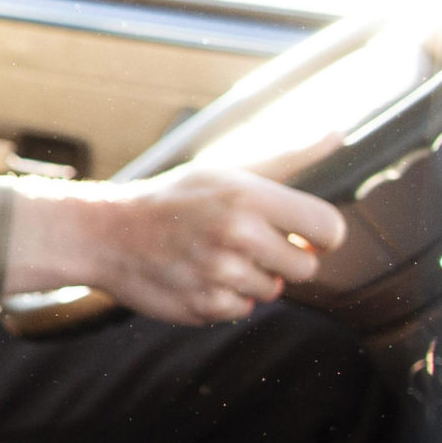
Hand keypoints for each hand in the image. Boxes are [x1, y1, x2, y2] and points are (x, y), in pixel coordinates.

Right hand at [5, 164, 347, 324]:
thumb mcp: (227, 169)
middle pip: (306, 266)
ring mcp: (220, 274)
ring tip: (213, 257)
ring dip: (250, 279)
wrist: (104, 232)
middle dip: (282, 258)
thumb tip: (337, 133)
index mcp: (248, 197)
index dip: (323, 235)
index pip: (329, 228)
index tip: (304, 234)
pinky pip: (242, 309)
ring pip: (273, 290)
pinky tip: (197, 276)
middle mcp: (237, 235)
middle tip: (244, 243)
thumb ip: (288, 157)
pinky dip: (224, 297)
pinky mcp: (204, 305)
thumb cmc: (174, 198)